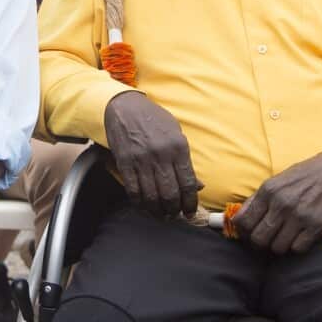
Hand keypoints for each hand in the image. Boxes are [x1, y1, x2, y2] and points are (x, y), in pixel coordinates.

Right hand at [103, 91, 200, 216]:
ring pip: (151, 196)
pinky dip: (140, 203)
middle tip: (174, 215)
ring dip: (157, 211)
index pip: (188, 183)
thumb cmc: (154, 119)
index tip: (189, 211)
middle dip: (174, 210)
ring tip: (161, 215)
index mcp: (178, 147)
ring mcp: (141, 160)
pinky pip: (133, 190)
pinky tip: (144, 206)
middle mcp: (161, 155)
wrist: (125, 106)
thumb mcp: (176, 134)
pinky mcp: (125, 163)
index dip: (190, 203)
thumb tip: (197, 186)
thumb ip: (185, 160)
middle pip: (170, 194)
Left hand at [232, 152, 321, 254]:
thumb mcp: (277, 181)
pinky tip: (299, 237)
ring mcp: (299, 216)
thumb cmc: (304, 176)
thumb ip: (257, 199)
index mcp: (268, 191)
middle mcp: (282, 204)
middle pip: (259, 238)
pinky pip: (298, 248)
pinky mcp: (316, 225)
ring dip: (279, 246)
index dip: (243, 232)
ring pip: (278, 247)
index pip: (244, 221)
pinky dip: (296, 246)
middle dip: (259, 244)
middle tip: (265, 241)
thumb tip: (238, 218)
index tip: (248, 234)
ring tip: (283, 238)